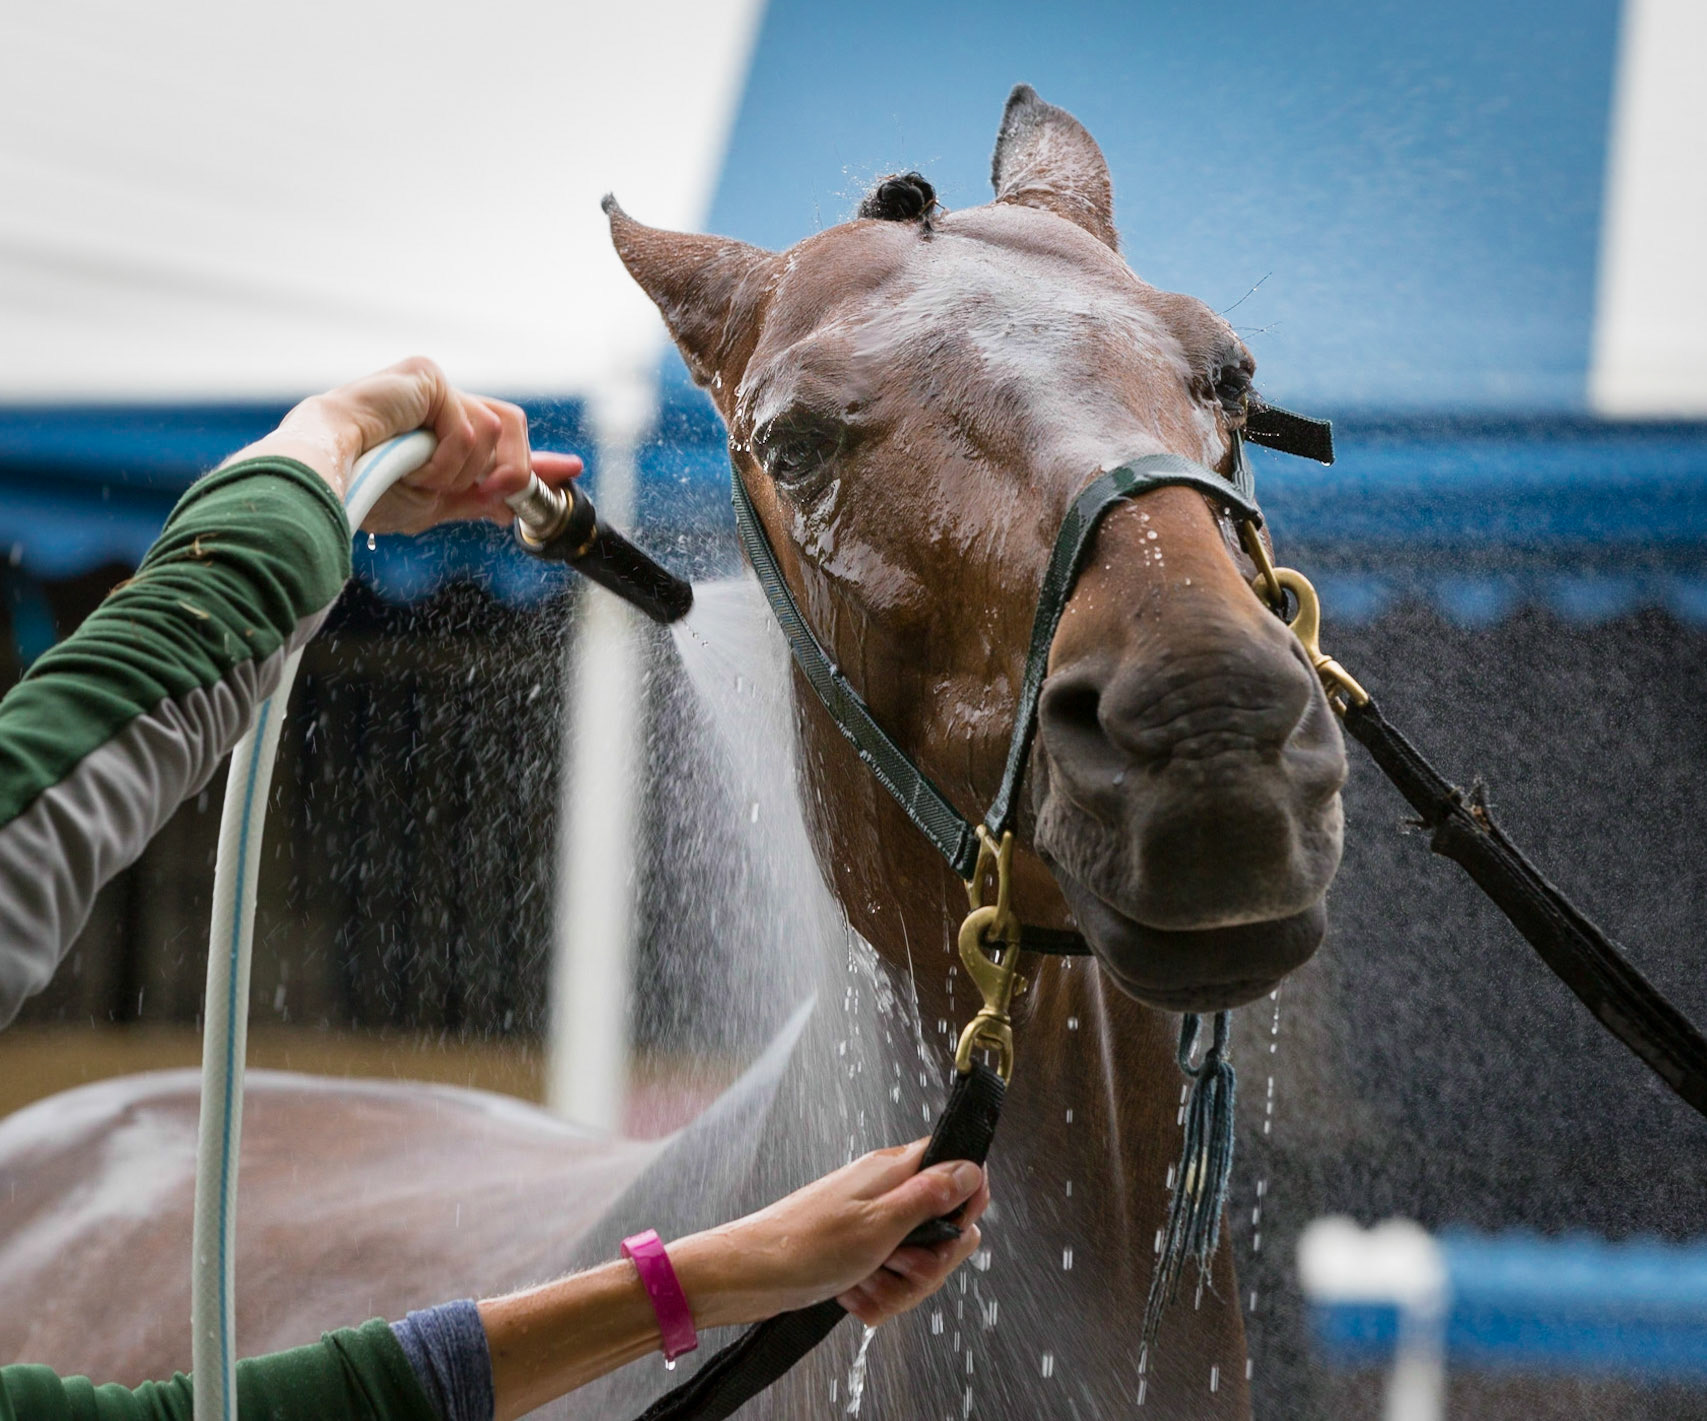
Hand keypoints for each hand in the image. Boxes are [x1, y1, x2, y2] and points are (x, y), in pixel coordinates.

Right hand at [226, 356, 582, 533]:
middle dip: (512, 470)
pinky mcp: (429, 377)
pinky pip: (470, 429)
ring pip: (493, 434)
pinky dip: (446, 460)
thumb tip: (511, 507)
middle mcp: (439, 404)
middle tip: (490, 495)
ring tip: (418, 476)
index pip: (501, 438)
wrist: (326, 473)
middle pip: (511, 429)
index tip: (570, 469)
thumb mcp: (430, 505)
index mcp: (439, 433)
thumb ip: (473, 499)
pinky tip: (412, 461)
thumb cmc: (362, 489)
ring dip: (461, 472)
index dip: (537, 457)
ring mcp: (434, 387)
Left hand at [672, 1139, 989, 1328]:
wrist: (747, 1275)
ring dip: (898, 1286)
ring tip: (865, 1283)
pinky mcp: (859, 1254)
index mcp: (894, 1172)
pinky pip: (890, 1281)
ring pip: (919, 1262)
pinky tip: (851, 1294)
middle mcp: (887, 1194)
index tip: (951, 1231)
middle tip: (897, 1265)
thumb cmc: (804, 1245)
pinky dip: (876, 1295)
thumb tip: (973, 1169)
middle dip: (930, 1262)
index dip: (966, 1203)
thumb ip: (929, 1197)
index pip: (957, 1169)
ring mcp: (872, 1225)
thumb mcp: (879, 1224)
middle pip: (945, 1228)